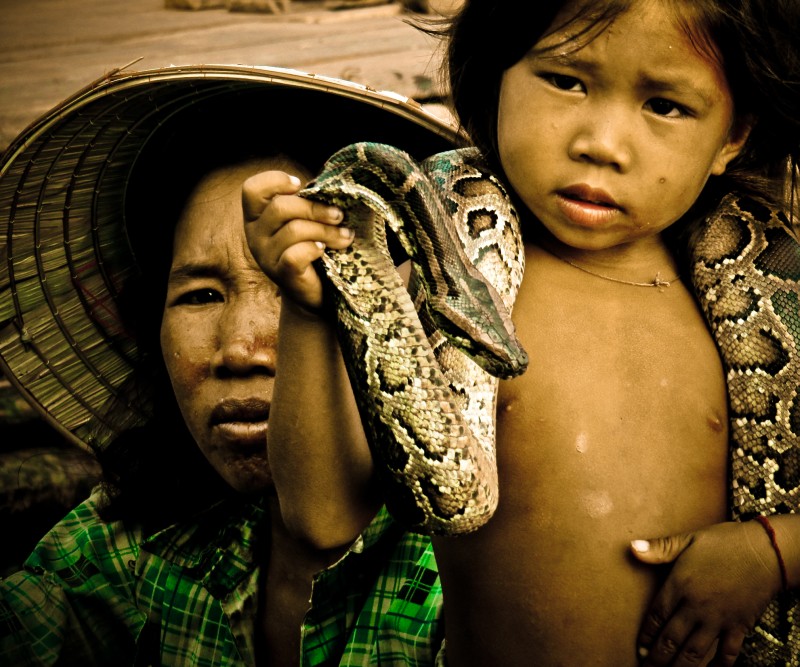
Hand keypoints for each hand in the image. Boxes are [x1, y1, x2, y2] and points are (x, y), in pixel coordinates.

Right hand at [242, 170, 351, 310]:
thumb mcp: (303, 221)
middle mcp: (255, 235)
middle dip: (315, 209)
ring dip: (326, 230)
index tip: (300, 185)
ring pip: (294, 230)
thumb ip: (305, 204)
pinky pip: (296, 254)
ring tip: (345, 236)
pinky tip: (324, 250)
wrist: (314, 292)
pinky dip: (314, 248)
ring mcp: (266, 256)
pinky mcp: (281, 274)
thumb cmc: (311, 249)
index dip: (275, 181)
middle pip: (280, 207)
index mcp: (257, 217)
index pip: (251, 189)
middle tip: (339, 216)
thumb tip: (331, 188)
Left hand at [630, 521, 782, 665]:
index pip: (656, 616)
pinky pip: (727, 655)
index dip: (646, 635)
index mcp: (680, 585)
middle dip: (657, 658)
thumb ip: (659, 548)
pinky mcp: (739, 627)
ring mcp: (718, 619)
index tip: (639, 648)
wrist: (766, 552)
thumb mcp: (688, 540)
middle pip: (671, 640)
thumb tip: (631, 548)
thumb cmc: (724, 542)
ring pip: (694, 652)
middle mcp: (696, 607)